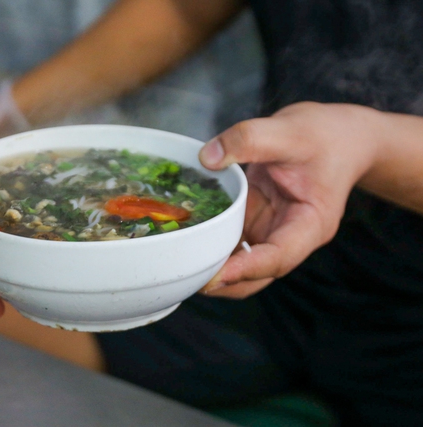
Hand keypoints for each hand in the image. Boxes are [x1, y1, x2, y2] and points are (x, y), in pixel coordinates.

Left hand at [197, 102, 379, 297]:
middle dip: (224, 280)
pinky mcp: (258, 221)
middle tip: (185, 278)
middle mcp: (292, 236)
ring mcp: (273, 231)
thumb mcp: (289, 130)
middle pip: (258, 273)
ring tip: (179, 266)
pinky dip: (213, 245)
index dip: (246, 269)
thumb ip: (249, 139)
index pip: (278, 256)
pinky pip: (234, 240)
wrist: (341, 135)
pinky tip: (187, 241)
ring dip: (215, 268)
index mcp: (311, 224)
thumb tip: (207, 158)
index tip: (214, 276)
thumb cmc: (325, 135)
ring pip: (243, 263)